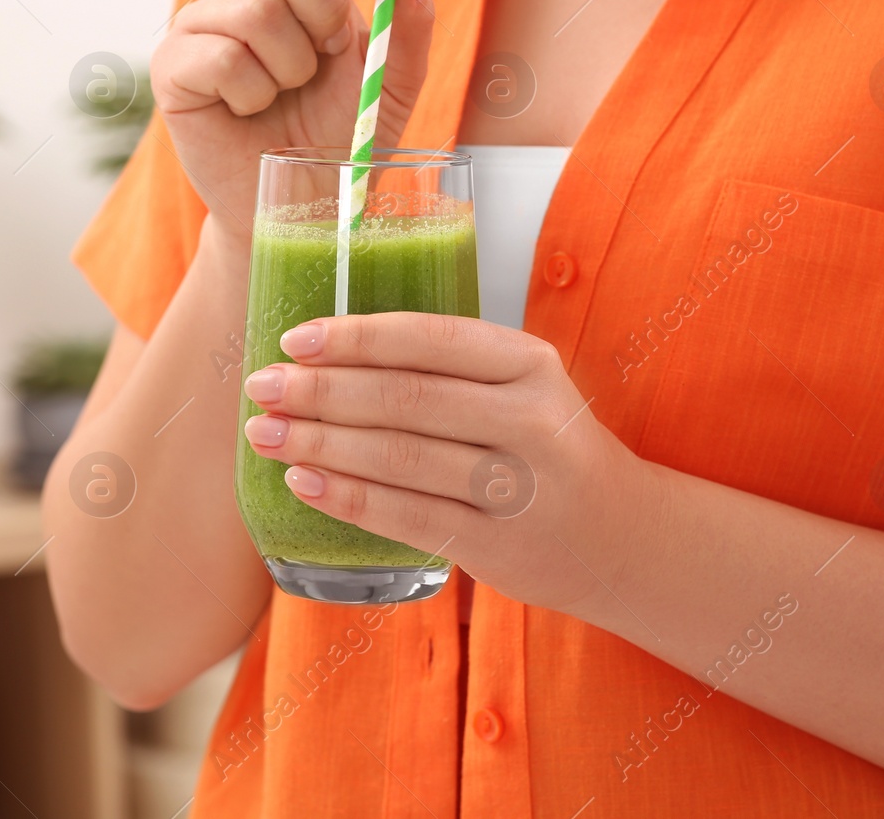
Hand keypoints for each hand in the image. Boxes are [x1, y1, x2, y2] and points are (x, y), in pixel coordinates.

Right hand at [151, 0, 436, 244]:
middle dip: (319, 7)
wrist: (302, 203)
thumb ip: (409, 25)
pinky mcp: (172, 68)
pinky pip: (220, 56)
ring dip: (290, 65)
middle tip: (327, 56)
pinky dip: (251, 93)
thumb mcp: (392, 84)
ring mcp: (200, 25)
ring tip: (286, 94)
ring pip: (253, 9)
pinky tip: (248, 111)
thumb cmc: (341, 138)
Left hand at [241, 312, 645, 612]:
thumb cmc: (543, 449)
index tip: (294, 338)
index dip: (356, 337)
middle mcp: (530, 419)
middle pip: (406, 397)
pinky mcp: (501, 545)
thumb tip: (326, 357)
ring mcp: (518, 486)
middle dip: (321, 390)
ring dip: (321, 443)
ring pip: (400, 456)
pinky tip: (304, 482)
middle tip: (262, 387)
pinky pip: (409, 516)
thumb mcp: (519, 389)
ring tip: (266, 433)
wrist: (621, 537)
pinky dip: (349, 498)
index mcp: (529, 363)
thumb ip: (447, 369)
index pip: (431, 338)